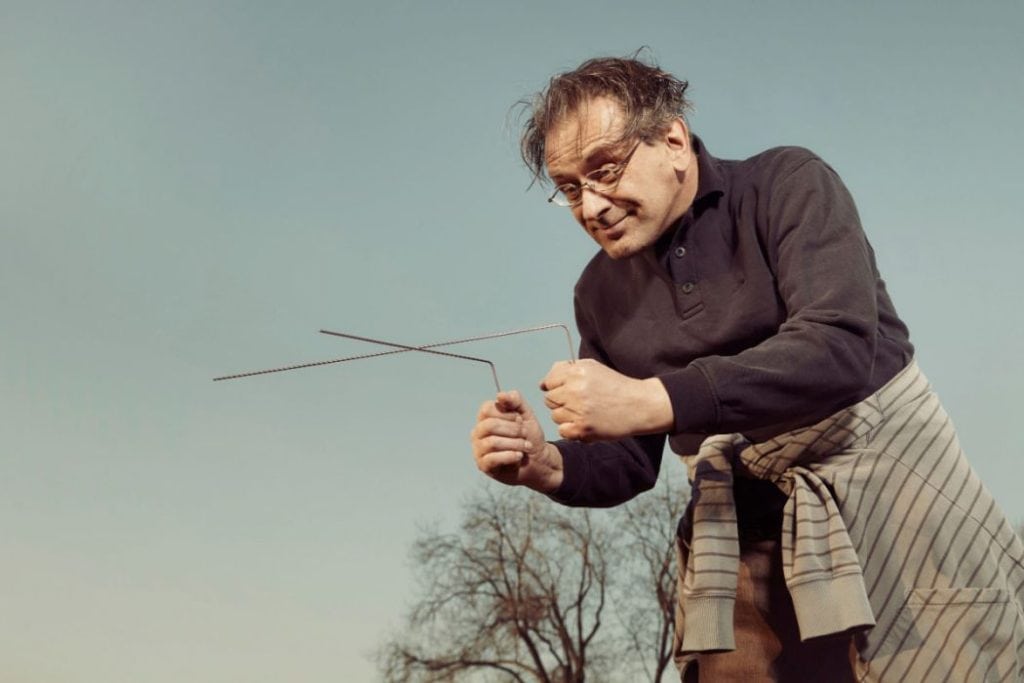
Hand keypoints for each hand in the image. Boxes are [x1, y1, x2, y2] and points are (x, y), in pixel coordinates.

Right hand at [470, 390, 563, 492]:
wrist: (538, 460)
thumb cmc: (529, 436)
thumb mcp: (526, 414)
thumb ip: (515, 401)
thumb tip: (500, 395)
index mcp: (484, 418)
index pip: (487, 409)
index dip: (507, 413)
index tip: (521, 420)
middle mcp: (477, 432)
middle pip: (489, 425)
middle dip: (513, 429)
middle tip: (525, 434)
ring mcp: (478, 449)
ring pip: (492, 442)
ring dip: (515, 444)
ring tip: (526, 447)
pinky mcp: (483, 465)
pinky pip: (492, 458)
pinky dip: (510, 456)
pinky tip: (519, 456)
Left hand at [540, 359, 673, 440]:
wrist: (639, 405)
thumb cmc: (614, 385)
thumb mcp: (592, 367)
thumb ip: (566, 370)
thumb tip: (543, 383)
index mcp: (576, 372)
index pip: (548, 382)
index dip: (557, 387)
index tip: (569, 391)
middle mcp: (575, 390)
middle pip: (549, 400)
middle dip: (560, 402)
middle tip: (579, 403)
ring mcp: (578, 411)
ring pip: (555, 416)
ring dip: (566, 416)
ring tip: (585, 413)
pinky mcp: (583, 429)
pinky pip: (562, 431)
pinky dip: (571, 430)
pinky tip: (585, 423)